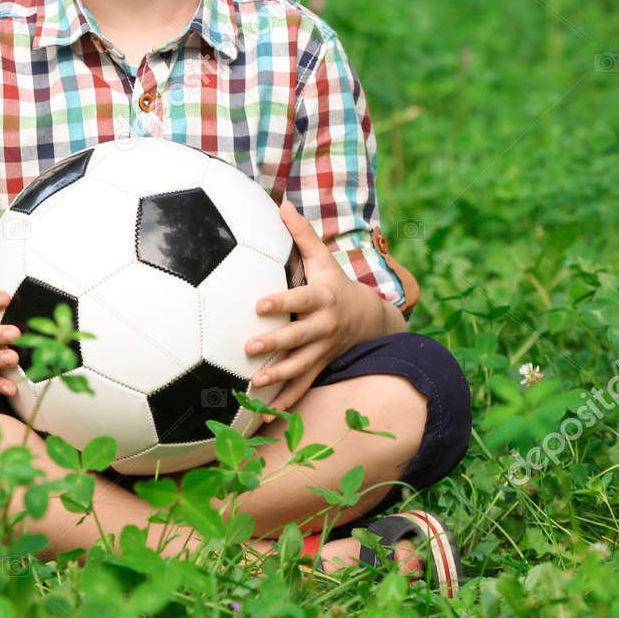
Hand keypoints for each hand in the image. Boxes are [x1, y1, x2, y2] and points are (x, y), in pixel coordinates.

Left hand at [243, 201, 386, 413]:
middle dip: (275, 342)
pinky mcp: (320, 367)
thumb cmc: (335, 283)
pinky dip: (288, 401)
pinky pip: (305, 387)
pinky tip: (267, 414)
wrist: (369, 319)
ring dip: (278, 376)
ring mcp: (323, 350)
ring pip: (300, 366)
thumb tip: (280, 202)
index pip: (300, 299)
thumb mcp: (323, 259)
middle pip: (298, 336)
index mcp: (322, 298)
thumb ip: (301, 234)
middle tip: (249, 347)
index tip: (259, 304)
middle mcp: (323, 326)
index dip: (281, 302)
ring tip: (254, 383)